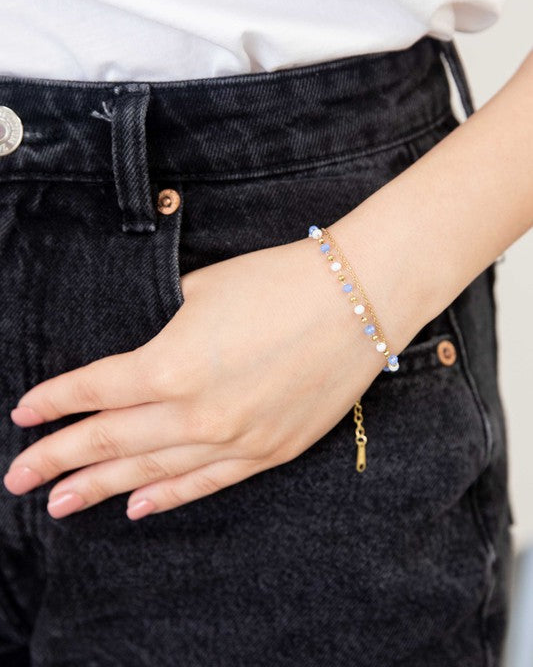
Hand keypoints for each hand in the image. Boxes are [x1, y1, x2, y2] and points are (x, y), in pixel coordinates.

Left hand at [3, 235, 385, 519]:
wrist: (358, 298)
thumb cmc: (278, 281)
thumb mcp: (202, 290)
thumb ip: (163, 331)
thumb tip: (142, 354)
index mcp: (171, 365)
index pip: (94, 391)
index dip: (54, 403)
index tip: (24, 413)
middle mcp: (196, 413)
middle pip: (111, 443)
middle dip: (58, 460)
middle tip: (18, 478)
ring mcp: (235, 440)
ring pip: (152, 473)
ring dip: (101, 488)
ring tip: (59, 504)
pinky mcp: (270, 451)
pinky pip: (207, 483)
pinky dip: (168, 498)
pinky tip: (136, 509)